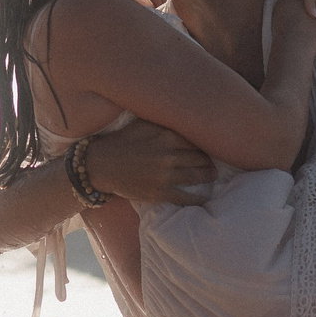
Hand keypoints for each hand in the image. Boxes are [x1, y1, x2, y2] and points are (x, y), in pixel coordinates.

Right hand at [79, 123, 213, 205]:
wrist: (101, 165)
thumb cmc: (121, 142)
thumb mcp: (142, 124)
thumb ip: (164, 123)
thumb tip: (183, 118)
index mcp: (167, 136)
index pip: (195, 140)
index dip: (204, 144)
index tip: (209, 146)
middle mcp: (169, 154)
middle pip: (199, 158)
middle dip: (208, 160)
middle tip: (214, 162)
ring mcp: (166, 175)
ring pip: (196, 176)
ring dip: (208, 175)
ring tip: (213, 174)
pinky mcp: (160, 192)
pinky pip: (186, 197)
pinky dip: (198, 197)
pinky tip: (206, 196)